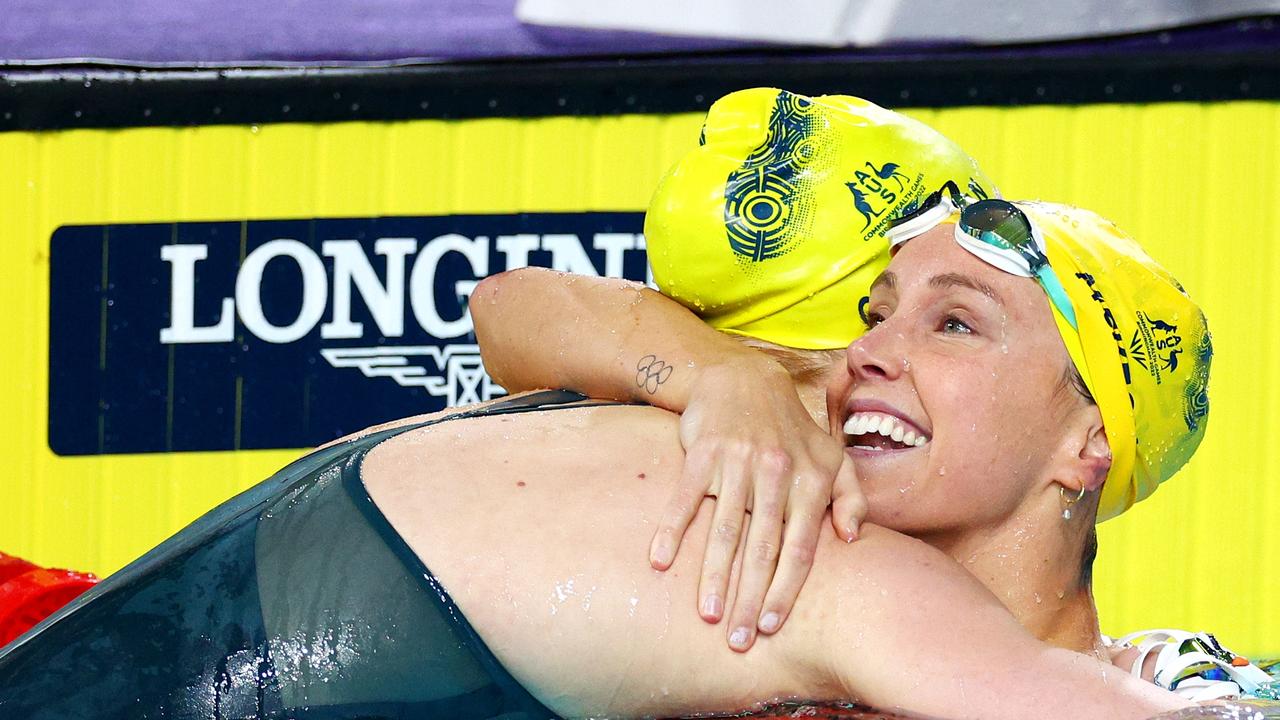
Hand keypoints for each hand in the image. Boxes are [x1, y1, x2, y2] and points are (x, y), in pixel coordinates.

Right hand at [647, 358, 865, 651]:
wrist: (743, 377)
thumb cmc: (791, 429)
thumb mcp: (832, 455)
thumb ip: (851, 496)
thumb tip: (851, 537)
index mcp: (809, 480)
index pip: (799, 548)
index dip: (784, 591)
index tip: (770, 626)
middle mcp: (776, 473)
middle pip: (762, 548)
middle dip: (750, 598)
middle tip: (738, 640)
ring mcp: (739, 462)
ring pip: (725, 529)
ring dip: (714, 575)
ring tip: (707, 613)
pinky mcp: (704, 451)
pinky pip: (686, 498)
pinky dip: (672, 530)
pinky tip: (660, 562)